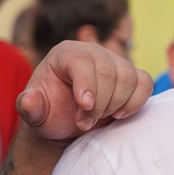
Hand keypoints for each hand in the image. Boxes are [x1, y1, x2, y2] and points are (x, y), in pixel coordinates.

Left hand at [15, 41, 151, 141]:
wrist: (68, 123)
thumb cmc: (50, 115)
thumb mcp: (34, 114)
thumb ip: (29, 107)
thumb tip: (30, 99)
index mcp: (66, 53)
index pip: (82, 62)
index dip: (86, 84)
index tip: (84, 107)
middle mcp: (93, 51)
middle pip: (108, 71)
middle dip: (99, 103)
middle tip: (85, 123)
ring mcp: (115, 62)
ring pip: (128, 77)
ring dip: (116, 105)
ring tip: (99, 119)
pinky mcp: (132, 76)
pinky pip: (144, 84)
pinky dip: (135, 102)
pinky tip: (118, 114)